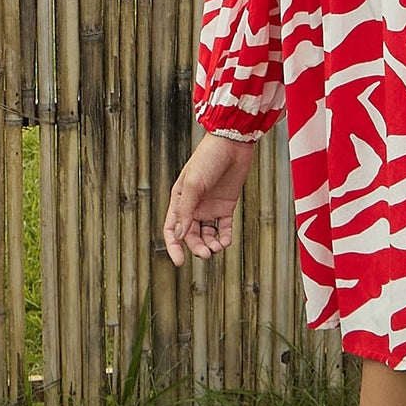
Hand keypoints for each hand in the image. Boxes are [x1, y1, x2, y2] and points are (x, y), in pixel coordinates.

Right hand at [163, 135, 255, 263]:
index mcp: (179, 200)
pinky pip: (223, 226)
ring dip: (211, 244)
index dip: (174, 246)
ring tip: (217, 248)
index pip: (172, 229)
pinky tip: (226, 242)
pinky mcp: (226, 205)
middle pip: (191, 235)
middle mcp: (193, 206)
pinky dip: (224, 236)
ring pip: (207, 233)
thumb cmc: (208, 159)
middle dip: (197, 247)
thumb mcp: (194, 184)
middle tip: (206, 254)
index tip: (180, 262)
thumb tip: (180, 235)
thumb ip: (186, 210)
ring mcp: (210, 206)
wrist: (233, 143)